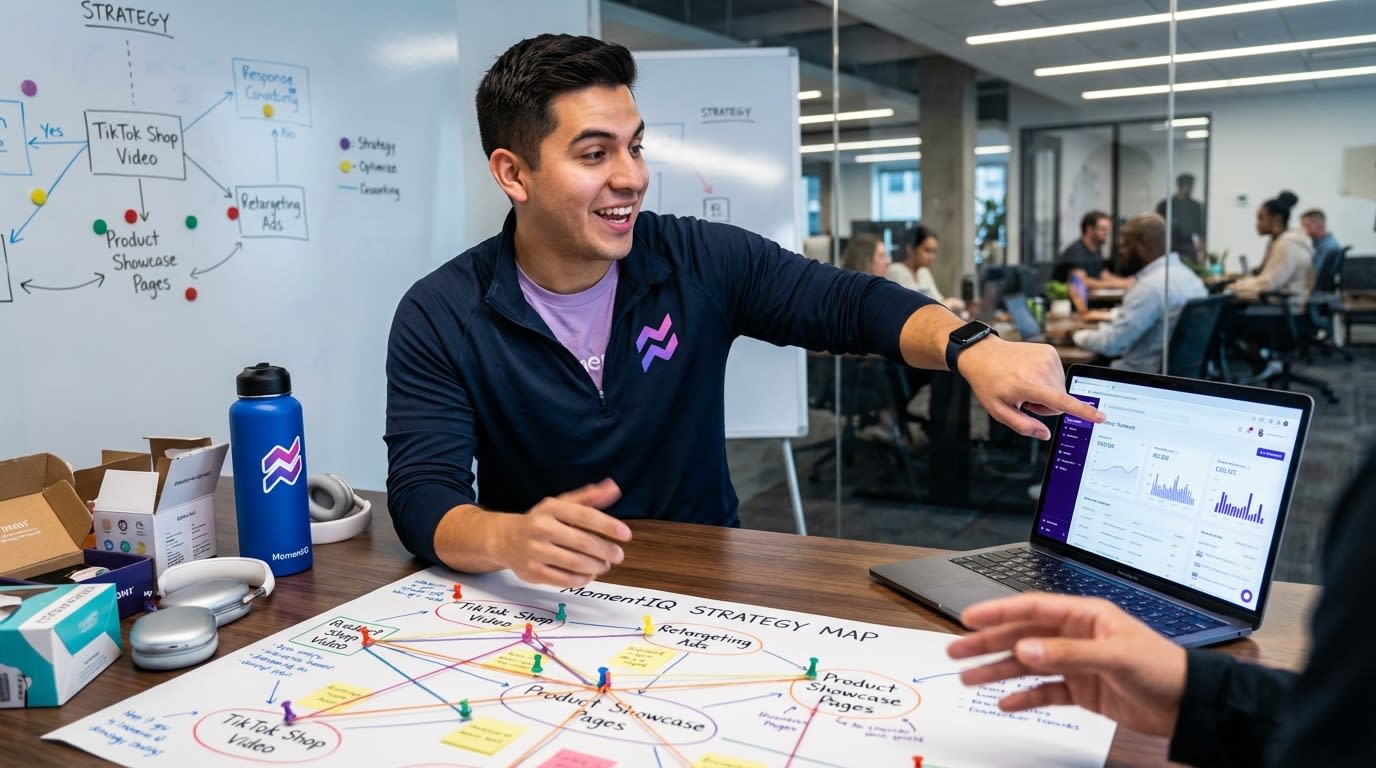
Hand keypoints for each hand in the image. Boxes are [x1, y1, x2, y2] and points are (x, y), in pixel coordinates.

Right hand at [493, 479, 631, 587]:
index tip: (626, 534)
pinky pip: (564, 579)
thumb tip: (613, 488)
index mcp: (551, 509)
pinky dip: (581, 579)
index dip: (608, 525)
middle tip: (618, 555)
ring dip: (596, 566)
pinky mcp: (532, 572)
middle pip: (582, 542)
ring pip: (575, 563)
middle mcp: (541, 528)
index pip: (585, 516)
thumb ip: (588, 497)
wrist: (502, 538)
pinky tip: (589, 574)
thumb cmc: (538, 520)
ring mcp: (535, 551)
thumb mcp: (560, 504)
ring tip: (604, 565)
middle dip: (606, 550)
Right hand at [947, 594, 1186, 737]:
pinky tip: (1005, 702)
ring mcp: (1077, 664)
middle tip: (956, 651)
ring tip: (968, 679)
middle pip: (1021, 636)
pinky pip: (1045, 691)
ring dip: (998, 670)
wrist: (1189, 705)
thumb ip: (1066, 654)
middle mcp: (1076, 636)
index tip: (969, 618)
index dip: (998, 612)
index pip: (1032, 608)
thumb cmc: (1163, 669)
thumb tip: (1024, 649)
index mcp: (1085, 616)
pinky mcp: (1082, 690)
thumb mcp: (1114, 657)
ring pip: (1027, 664)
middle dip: (987, 643)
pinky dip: (1024, 697)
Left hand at [956, 336, 1104, 438]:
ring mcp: (1047, 357)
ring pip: (1060, 389)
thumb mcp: (998, 410)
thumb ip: (1023, 425)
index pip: (1061, 402)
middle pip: (1060, 400)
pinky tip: (1029, 374)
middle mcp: (1042, 369)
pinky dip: (1046, 379)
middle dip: (1046, 405)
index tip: (1100, 417)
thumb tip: (1045, 435)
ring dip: (1046, 391)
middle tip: (1024, 398)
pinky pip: (1057, 375)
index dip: (1082, 412)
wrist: (983, 353)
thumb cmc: (989, 382)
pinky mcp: (1050, 351)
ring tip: (1025, 384)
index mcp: (1029, 385)